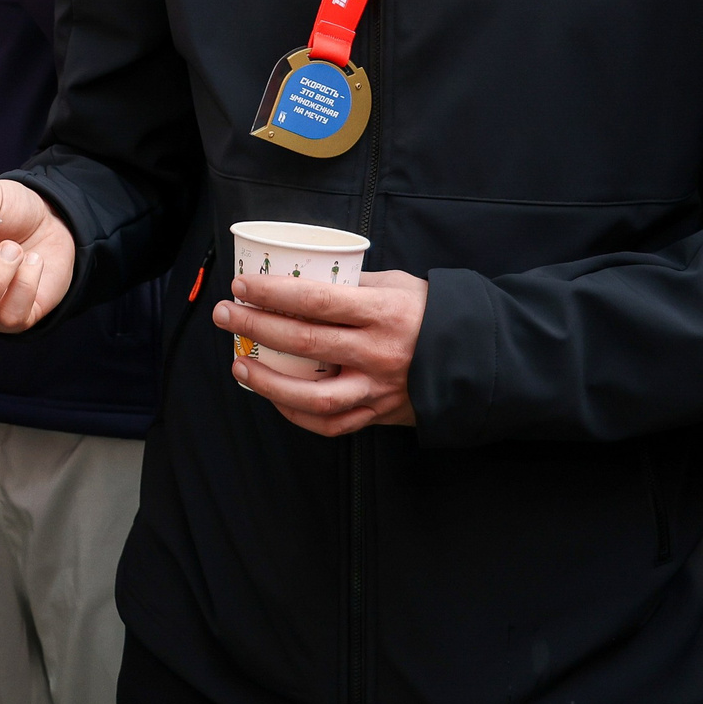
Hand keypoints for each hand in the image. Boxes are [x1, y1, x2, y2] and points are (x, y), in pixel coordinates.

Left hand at [215, 269, 427, 436]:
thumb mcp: (395, 285)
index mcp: (383, 312)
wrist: (476, 358)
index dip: (273, 293)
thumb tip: (300, 280)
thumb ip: (351, 285)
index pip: (316, 301)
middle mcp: (378, 353)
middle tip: (226, 316)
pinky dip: (296, 413)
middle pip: (304, 342)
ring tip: (239, 365)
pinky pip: (330, 422)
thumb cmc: (430, 313)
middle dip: (256, 327)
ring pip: (312, 395)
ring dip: (267, 381)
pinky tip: (273, 396)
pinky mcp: (378, 414)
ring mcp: (378, 389)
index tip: (242, 287)